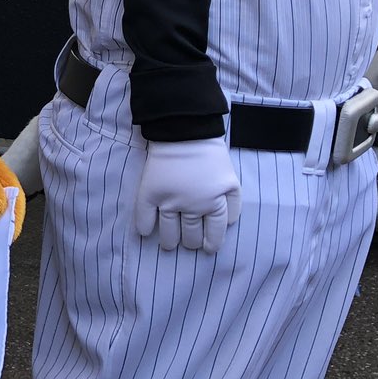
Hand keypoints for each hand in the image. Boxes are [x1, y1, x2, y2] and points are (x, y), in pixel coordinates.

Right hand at [134, 135, 240, 252]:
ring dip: (169, 241)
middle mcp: (193, 207)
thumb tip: (228, 223)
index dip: (212, 243)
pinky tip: (144, 233)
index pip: (215, 232)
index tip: (208, 248)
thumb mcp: (231, 179)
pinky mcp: (151, 192)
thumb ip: (233, 203)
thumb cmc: (211, 154)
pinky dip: (144, 226)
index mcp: (214, 203)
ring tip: (168, 246)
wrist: (185, 130)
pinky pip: (145, 215)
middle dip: (191, 242)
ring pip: (170, 231)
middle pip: (192, 234)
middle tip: (189, 243)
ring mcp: (170, 201)